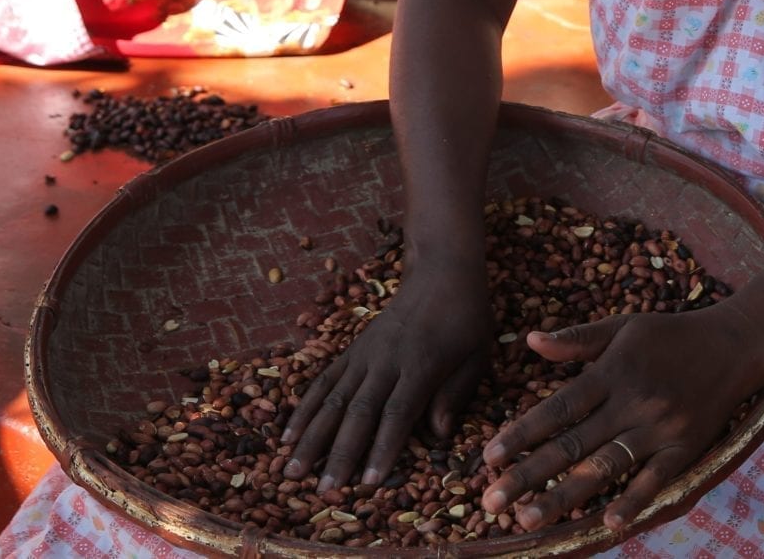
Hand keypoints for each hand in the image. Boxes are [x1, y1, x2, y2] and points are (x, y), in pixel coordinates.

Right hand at [280, 263, 491, 490]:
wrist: (441, 272)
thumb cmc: (467, 319)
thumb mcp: (477, 356)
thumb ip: (456, 394)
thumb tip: (439, 436)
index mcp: (422, 365)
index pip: (397, 413)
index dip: (381, 449)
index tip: (366, 483)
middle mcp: (387, 361)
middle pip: (358, 412)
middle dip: (339, 453)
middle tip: (322, 490)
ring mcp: (365, 354)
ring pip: (332, 399)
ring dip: (310, 436)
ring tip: (291, 470)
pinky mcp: (352, 350)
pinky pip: (323, 381)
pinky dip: (304, 408)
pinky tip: (286, 434)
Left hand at [480, 306, 763, 533]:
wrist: (735, 344)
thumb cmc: (671, 335)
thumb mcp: (622, 327)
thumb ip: (576, 338)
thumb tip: (529, 340)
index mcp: (611, 372)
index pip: (557, 408)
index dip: (521, 433)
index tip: (488, 457)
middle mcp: (631, 402)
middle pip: (571, 444)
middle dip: (528, 474)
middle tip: (490, 501)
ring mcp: (658, 428)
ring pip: (604, 467)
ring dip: (564, 495)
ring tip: (528, 518)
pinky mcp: (685, 447)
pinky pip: (654, 480)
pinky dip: (632, 502)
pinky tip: (607, 524)